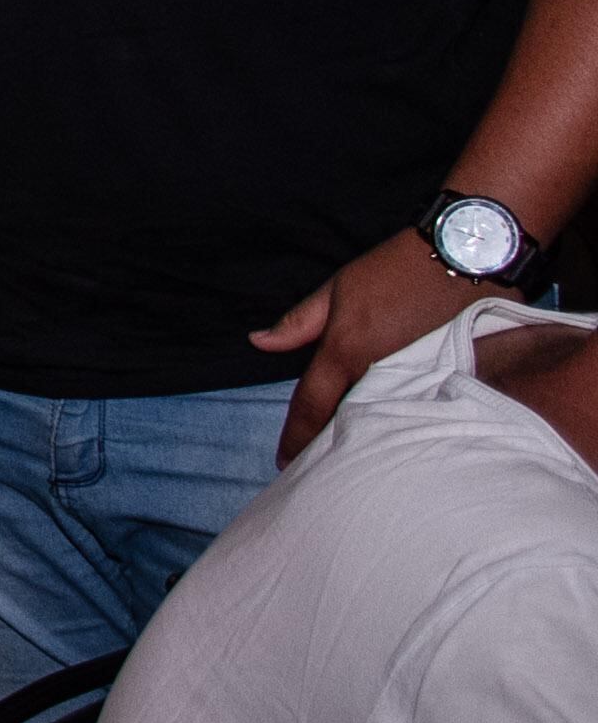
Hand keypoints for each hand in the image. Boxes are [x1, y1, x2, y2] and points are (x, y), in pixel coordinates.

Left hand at [253, 224, 478, 459]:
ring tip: (352, 460)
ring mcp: (415, 381)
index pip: (311, 405)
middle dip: (330, 444)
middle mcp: (378, 373)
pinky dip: (401, 423)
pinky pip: (416, 411)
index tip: (285, 463)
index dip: (296, 438)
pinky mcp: (447, 381)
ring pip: (381, 420)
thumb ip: (299, 322)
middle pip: (347, 420)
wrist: (465, 256)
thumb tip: (258, 342)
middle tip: (316, 466)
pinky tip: (397, 436)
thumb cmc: (396, 268)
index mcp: (345, 351)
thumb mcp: (339, 288)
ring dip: (366, 437)